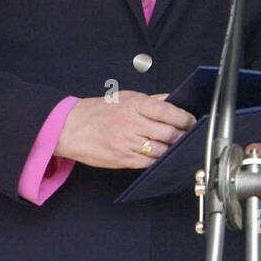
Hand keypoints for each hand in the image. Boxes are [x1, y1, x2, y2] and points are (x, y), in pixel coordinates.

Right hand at [54, 91, 194, 168]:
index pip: (167, 111)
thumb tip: (174, 100)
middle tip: (189, 135)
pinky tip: (161, 155)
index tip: (191, 120)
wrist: (70, 128)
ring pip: (160, 149)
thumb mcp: (125, 97)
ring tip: (176, 145)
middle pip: (168, 132)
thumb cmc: (98, 111)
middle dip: (182, 135)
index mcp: (134, 105)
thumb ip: (151, 100)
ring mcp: (126, 142)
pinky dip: (158, 159)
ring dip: (172, 149)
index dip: (184, 117)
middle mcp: (131, 123)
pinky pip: (148, 162)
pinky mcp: (122, 159)